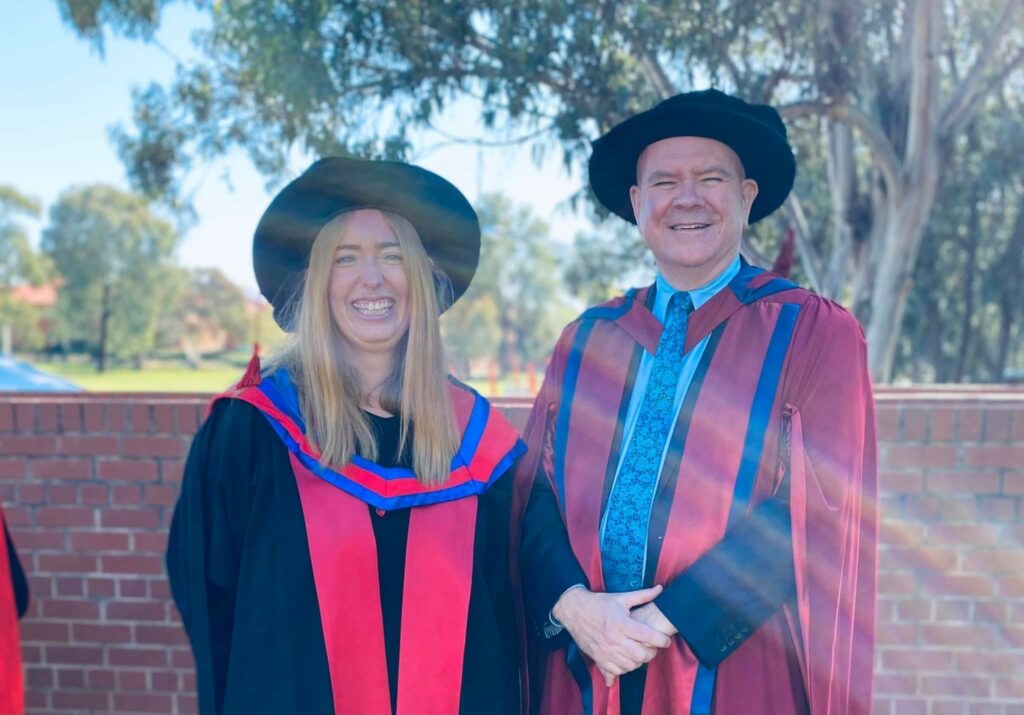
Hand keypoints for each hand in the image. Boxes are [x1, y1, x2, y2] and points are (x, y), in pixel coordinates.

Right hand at [552, 585, 671, 685]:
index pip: (648, 636)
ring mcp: (605, 651)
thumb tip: (660, 589)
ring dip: (639, 661)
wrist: (574, 611)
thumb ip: (642, 595)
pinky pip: (616, 672)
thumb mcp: (621, 597)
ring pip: (631, 666)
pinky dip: (625, 668)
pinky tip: (626, 660)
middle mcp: (614, 639)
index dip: (661, 640)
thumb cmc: (599, 603)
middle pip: (641, 655)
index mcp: (621, 623)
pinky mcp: (598, 658)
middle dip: (651, 652)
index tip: (666, 640)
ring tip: (640, 652)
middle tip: (652, 647)